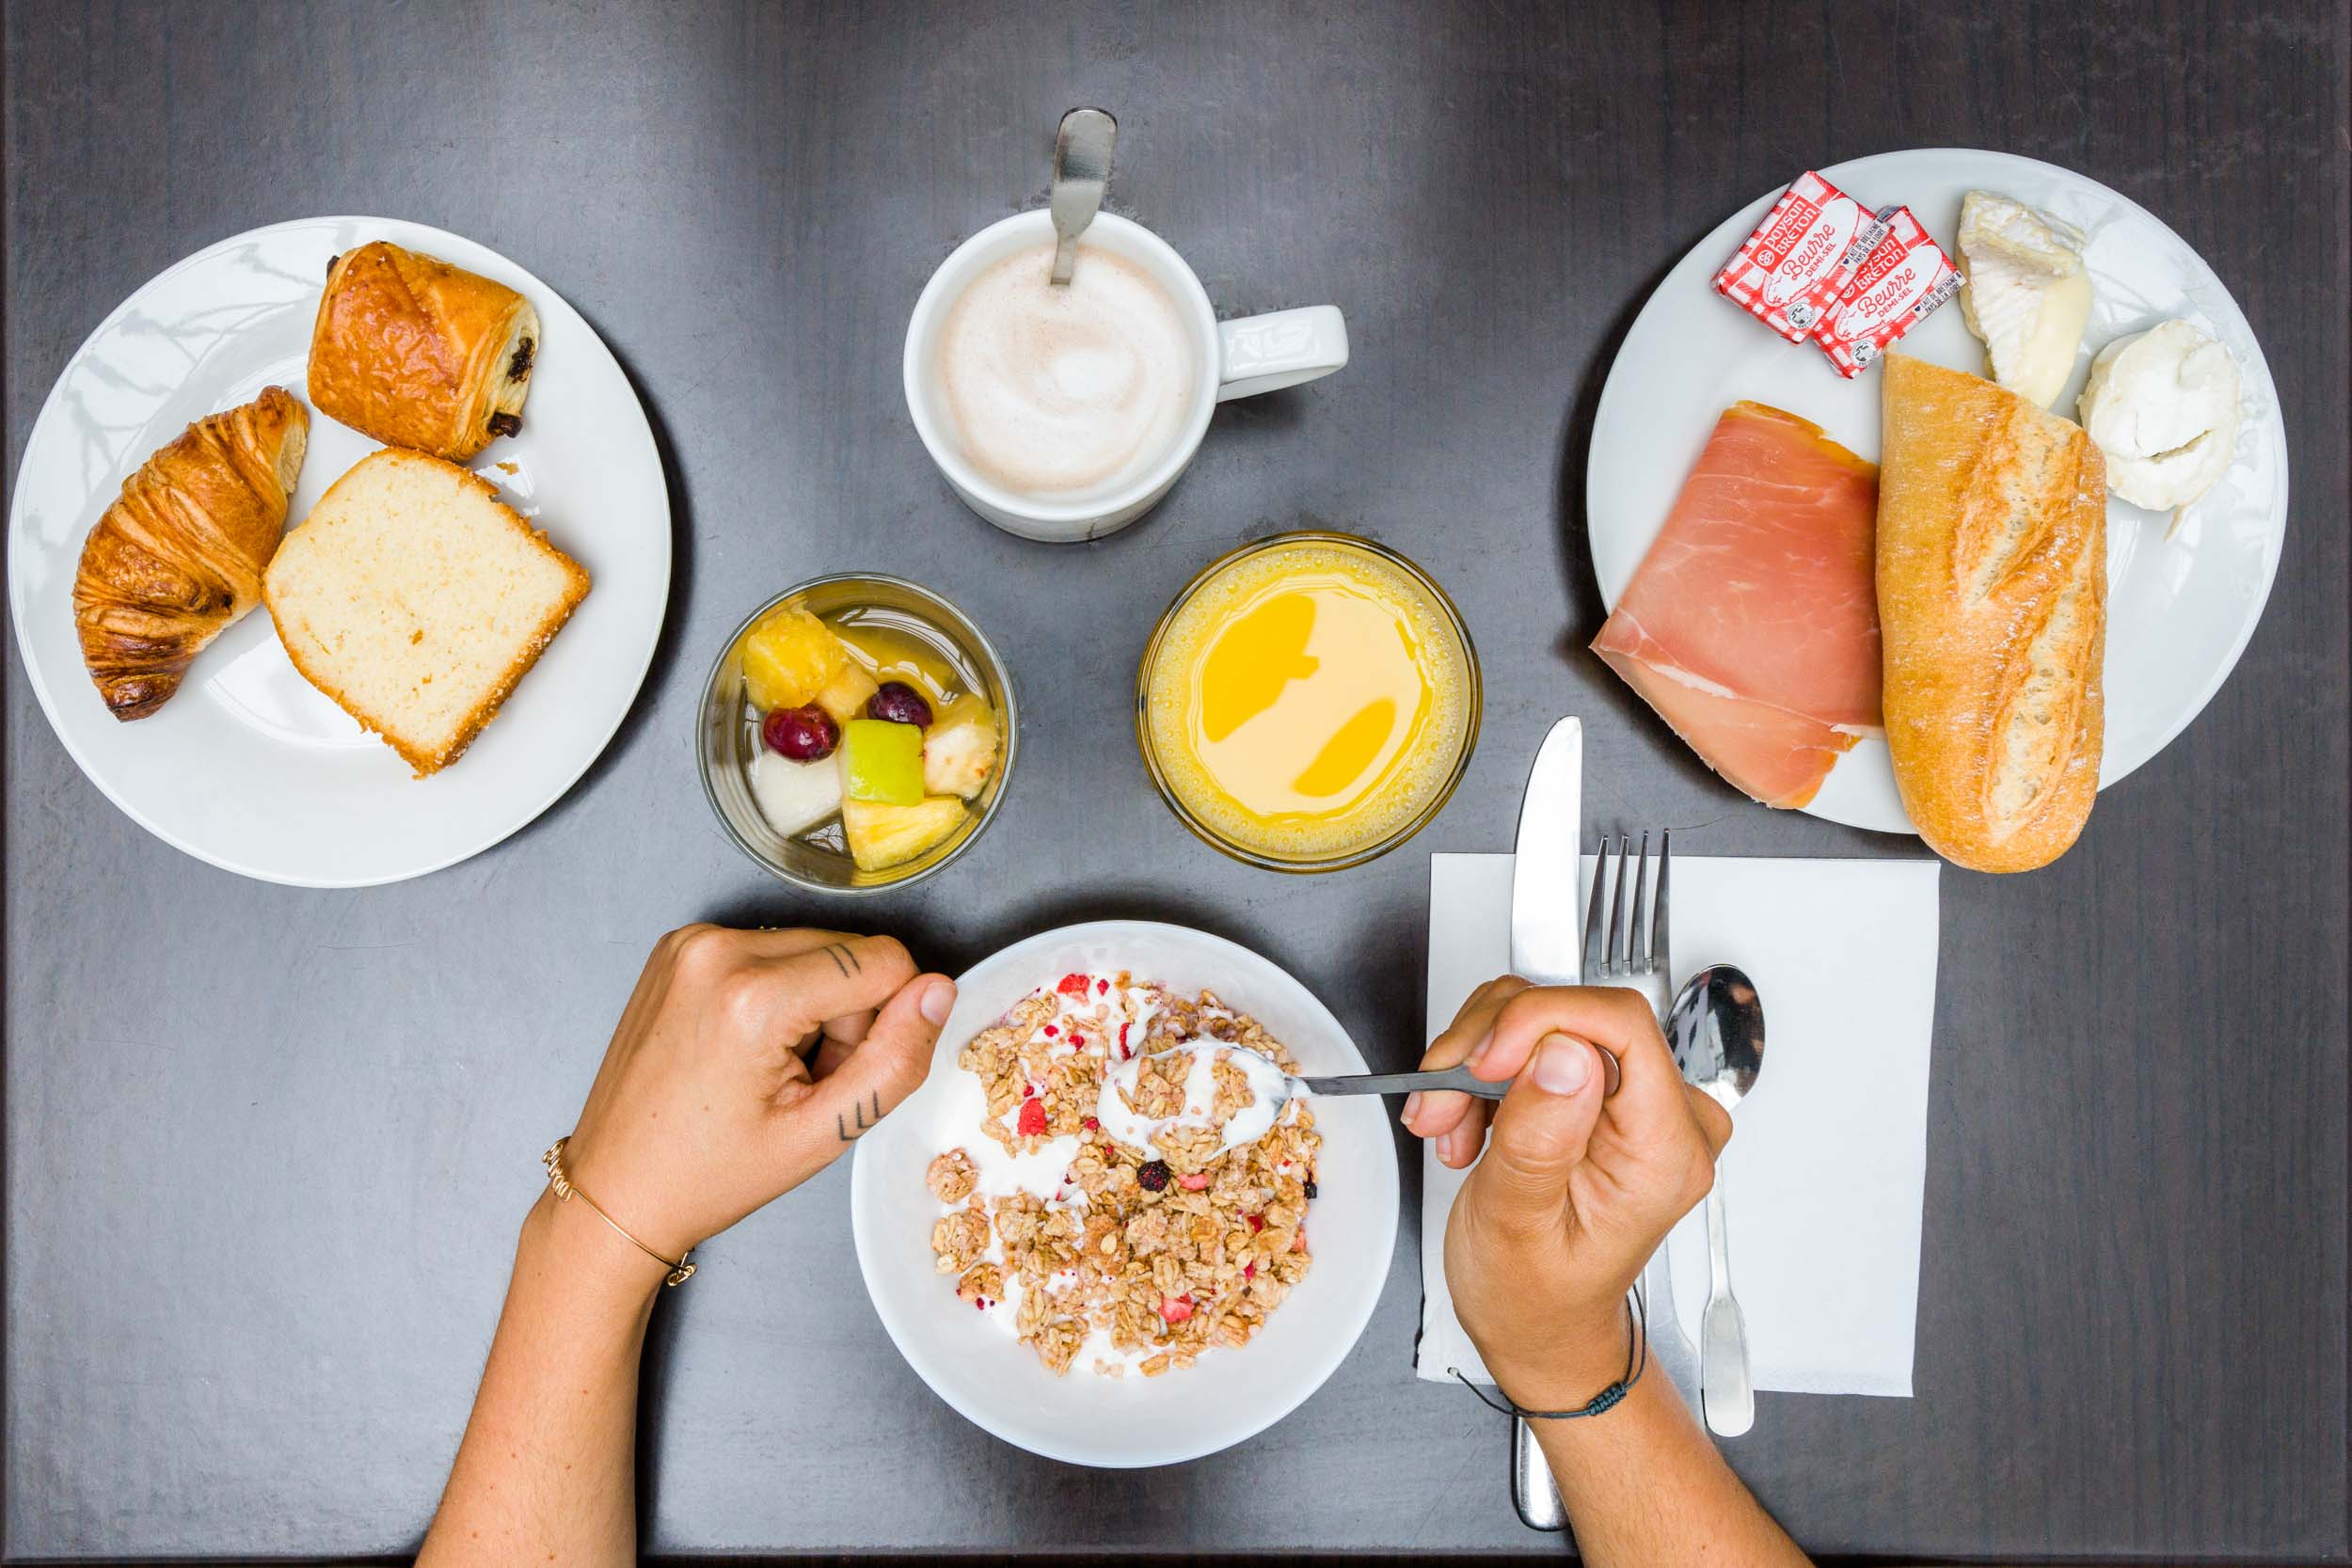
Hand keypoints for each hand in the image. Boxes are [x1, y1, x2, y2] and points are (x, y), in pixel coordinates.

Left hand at [560, 925, 955, 1262]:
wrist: (617, 1189)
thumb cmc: (709, 1173)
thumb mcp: (824, 1134)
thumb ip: (896, 1060)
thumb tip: (939, 991)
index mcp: (752, 995)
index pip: (884, 961)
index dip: (883, 1024)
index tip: (834, 1074)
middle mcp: (716, 949)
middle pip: (848, 952)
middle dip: (845, 1014)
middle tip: (795, 1081)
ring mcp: (690, 943)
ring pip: (812, 950)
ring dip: (811, 1003)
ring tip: (764, 1069)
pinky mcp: (678, 947)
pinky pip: (768, 951)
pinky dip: (774, 993)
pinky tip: (740, 1047)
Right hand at [1403, 979, 1730, 1405]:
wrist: (1541, 1324)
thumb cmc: (1535, 1297)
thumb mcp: (1518, 1224)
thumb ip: (1541, 1138)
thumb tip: (1562, 1054)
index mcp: (1666, 1151)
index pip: (1621, 1025)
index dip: (1539, 1021)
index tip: (1481, 1061)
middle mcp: (1668, 1116)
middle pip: (1575, 1015)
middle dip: (1488, 1052)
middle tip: (1440, 1106)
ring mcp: (1638, 1100)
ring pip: (1545, 1019)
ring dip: (1477, 1063)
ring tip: (1450, 1125)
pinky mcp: (1605, 1090)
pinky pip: (1538, 1037)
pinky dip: (1486, 1070)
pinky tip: (1468, 1121)